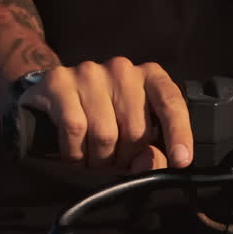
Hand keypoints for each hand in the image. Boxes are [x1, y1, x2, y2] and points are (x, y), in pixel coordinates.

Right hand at [17, 58, 193, 170]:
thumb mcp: (133, 132)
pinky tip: (75, 153)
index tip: (181, 161)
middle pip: (136, 130)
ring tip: (94, 158)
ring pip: (105, 135)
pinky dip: (75, 153)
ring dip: (99, 160)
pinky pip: (75, 129)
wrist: (51, 96)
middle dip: (126, 158)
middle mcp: (122, 69)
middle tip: (115, 162)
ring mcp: (90, 72)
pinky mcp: (60, 81)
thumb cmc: (102, 117)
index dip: (179, 134)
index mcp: (150, 77)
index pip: (171, 103)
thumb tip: (150, 164)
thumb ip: (150, 151)